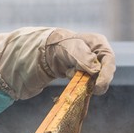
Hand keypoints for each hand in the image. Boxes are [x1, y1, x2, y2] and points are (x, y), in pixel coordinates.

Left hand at [0, 27, 115, 99]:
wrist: (25, 55)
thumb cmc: (47, 47)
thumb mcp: (66, 49)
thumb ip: (82, 56)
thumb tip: (96, 69)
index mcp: (94, 42)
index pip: (108, 58)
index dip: (106, 73)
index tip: (97, 86)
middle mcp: (92, 53)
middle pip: (104, 70)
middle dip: (99, 80)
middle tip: (92, 90)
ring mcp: (84, 65)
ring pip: (95, 79)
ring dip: (89, 85)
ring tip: (78, 85)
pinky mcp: (75, 76)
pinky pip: (84, 85)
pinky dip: (81, 89)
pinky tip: (73, 88)